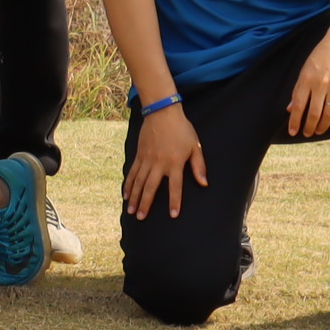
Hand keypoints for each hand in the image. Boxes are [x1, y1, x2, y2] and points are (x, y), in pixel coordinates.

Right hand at [122, 101, 205, 219]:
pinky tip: (125, 194)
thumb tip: (204, 183)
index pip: (175, 187)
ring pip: (138, 182)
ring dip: (134, 197)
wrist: (162, 112)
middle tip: (141, 217)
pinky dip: (128, 184)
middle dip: (145, 204)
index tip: (172, 215)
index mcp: (174, 163)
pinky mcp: (139, 154)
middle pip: (151, 187)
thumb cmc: (182, 129)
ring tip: (131, 211)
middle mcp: (159, 163)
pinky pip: (132, 172)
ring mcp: (147, 159)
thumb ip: (199, 166)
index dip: (174, 201)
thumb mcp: (195, 146)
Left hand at [286, 19, 329, 137]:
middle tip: (306, 133)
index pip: (298, 105)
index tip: (292, 131)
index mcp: (306, 78)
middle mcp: (321, 84)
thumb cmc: (321, 54)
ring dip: (322, 126)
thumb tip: (290, 108)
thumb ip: (298, 89)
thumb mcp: (305, 68)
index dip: (294, 121)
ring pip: (328, 114)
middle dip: (308, 127)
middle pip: (313, 113)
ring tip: (317, 131)